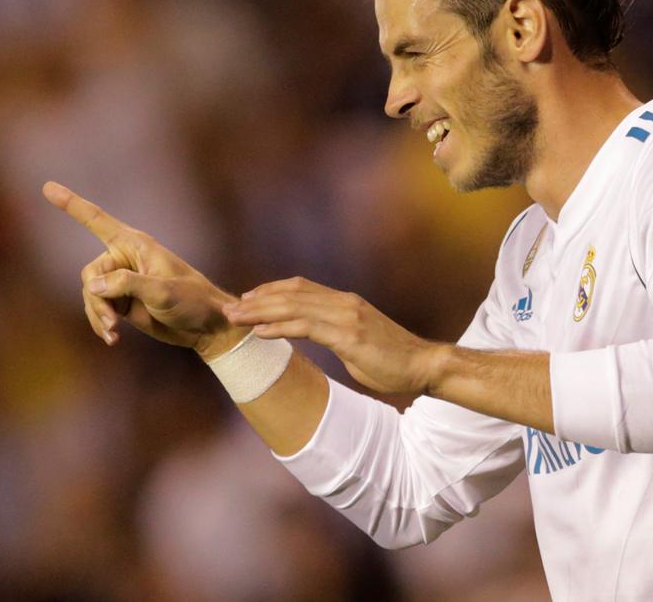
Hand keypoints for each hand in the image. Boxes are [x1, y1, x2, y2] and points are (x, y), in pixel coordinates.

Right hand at [42, 181, 246, 358]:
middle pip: (90, 274)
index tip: (47, 187)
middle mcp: (126, 259)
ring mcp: (123, 282)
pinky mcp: (123, 302)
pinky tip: (112, 339)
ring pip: (91, 294)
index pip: (97, 220)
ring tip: (113, 334)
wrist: (207, 326)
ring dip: (98, 316)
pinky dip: (101, 324)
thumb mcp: (163, 291)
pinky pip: (98, 309)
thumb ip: (128, 284)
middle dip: (97, 299)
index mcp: (136, 245)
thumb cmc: (193, 301)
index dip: (72, 204)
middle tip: (112, 321)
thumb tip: (92, 285)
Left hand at [223, 277, 447, 395]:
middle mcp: (344, 303)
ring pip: (294, 307)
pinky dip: (279, 327)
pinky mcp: (349, 336)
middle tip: (229, 308)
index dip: (271, 290)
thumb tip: (319, 337)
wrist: (423, 365)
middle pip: (292, 293)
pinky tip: (260, 332)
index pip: (301, 287)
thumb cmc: (393, 359)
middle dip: (257, 300)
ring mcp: (347, 317)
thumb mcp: (359, 340)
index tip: (247, 299)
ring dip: (260, 312)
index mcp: (346, 302)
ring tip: (235, 319)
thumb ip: (337, 333)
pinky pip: (307, 327)